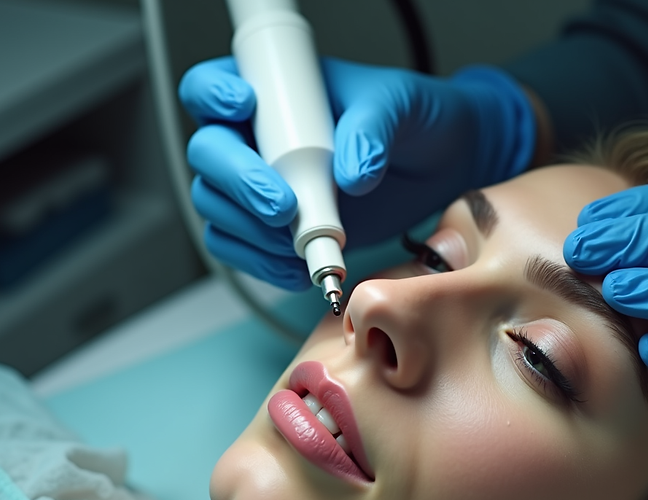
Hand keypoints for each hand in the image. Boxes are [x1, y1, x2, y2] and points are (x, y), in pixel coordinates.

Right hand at [179, 56, 534, 289]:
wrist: (440, 167)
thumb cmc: (414, 119)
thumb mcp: (401, 105)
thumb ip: (374, 127)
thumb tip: (351, 173)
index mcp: (273, 92)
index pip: (211, 85)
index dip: (213, 96)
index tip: (245, 107)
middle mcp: (254, 137)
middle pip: (207, 155)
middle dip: (238, 183)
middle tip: (284, 205)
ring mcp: (258, 184)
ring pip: (216, 207)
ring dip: (250, 230)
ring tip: (303, 240)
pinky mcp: (272, 229)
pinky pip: (240, 248)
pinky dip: (262, 261)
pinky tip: (298, 265)